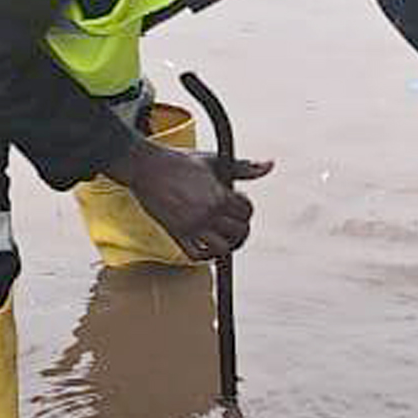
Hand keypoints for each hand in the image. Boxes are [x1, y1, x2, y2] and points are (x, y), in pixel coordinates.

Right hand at [113, 135, 271, 259]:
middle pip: (240, 232)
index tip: (235, 204)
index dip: (244, 209)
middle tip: (231, 223)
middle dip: (239, 227)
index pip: (247, 212)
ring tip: (221, 235)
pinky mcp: (176, 234)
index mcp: (220, 195)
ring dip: (225, 243)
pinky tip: (206, 245)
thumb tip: (270, 165)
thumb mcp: (216, 161)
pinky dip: (205, 255)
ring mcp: (192, 226)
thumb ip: (244, 167)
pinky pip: (197, 256)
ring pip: (222, 248)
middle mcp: (208, 213)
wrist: (147, 167)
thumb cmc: (181, 162)